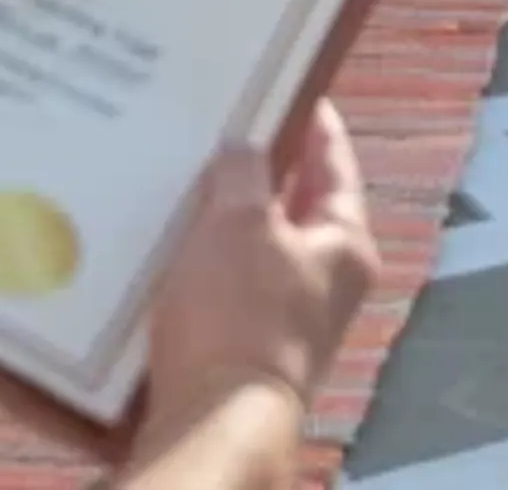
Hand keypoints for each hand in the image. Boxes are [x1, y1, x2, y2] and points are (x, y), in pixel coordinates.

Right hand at [142, 104, 379, 439]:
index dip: (314, 122)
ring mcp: (286, 318)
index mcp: (345, 243)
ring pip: (254, 247)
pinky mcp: (243, 348)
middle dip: (258, 169)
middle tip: (218, 126)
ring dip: (222, 216)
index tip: (289, 87)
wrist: (214, 420)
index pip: (335, 164)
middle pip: (294, 206)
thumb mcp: (241, 223)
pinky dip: (200, 261)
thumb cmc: (240, 313)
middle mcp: (325, 281)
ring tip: (179, 175)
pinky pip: (224, 286)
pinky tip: (163, 241)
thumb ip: (244, 174)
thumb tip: (243, 151)